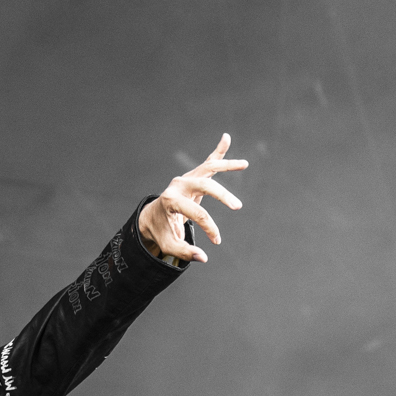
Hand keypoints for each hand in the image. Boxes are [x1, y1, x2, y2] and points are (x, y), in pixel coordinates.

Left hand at [138, 134, 247, 264]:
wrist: (151, 218)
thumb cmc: (161, 232)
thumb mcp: (169, 245)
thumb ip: (184, 252)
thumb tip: (203, 258)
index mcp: (170, 200)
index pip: (196, 213)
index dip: (209, 228)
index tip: (216, 241)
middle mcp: (178, 185)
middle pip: (204, 186)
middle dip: (222, 196)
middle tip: (237, 206)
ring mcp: (185, 178)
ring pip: (208, 168)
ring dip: (227, 165)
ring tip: (244, 164)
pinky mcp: (192, 177)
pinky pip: (207, 163)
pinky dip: (218, 152)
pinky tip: (226, 138)